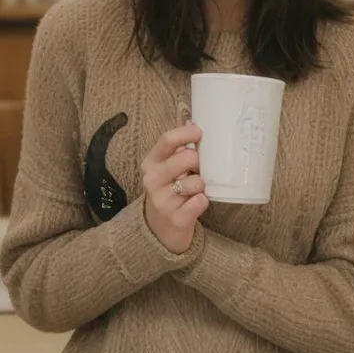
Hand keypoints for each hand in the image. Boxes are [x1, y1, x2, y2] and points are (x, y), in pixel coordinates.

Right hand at [141, 124, 208, 254]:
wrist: (159, 230)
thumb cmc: (168, 191)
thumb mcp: (165, 168)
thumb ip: (177, 148)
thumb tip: (192, 121)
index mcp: (150, 163)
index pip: (167, 140)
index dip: (186, 133)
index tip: (200, 133)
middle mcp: (152, 181)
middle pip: (186, 158)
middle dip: (198, 161)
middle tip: (198, 168)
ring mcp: (163, 201)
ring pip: (196, 182)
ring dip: (201, 185)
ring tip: (195, 190)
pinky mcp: (176, 219)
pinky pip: (201, 201)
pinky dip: (203, 201)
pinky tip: (196, 203)